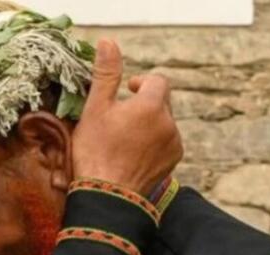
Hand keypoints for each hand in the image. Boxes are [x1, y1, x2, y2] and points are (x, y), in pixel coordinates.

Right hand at [71, 39, 182, 195]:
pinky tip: (132, 155)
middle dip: (144, 105)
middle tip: (120, 118)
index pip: (157, 81)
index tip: (126, 92)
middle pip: (162, 102)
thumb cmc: (96, 153)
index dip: (141, 83)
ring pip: (163, 123)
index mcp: (152, 105)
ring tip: (124, 140)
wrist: (107, 197)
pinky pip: (166, 143)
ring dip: (148, 125)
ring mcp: (174, 144)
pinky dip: (152, 144)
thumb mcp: (95, 110)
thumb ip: (106, 74)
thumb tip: (108, 43)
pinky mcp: (173, 162)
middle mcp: (169, 122)